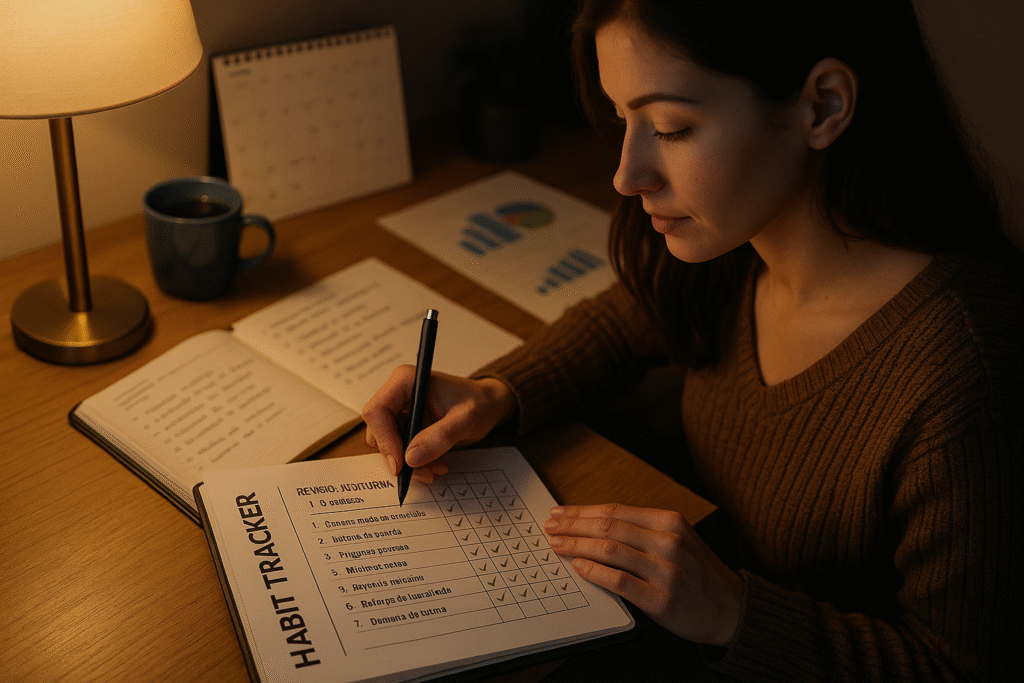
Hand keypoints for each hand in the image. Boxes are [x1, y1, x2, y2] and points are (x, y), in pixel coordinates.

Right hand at [362, 367, 516, 481]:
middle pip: (378, 430)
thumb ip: (439, 437)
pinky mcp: (404, 425)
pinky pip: (398, 449)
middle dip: (399, 456)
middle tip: (424, 472)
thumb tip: (410, 458)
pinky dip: (414, 462)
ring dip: (408, 463)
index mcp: (406, 381)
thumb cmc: (479, 403)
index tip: (401, 465)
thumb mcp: (465, 420)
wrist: (488, 405)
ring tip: (436, 468)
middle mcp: (397, 393)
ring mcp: (399, 410)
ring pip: (386, 444)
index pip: (377, 411)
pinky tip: (435, 464)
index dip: (385, 439)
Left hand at [544, 503, 742, 645]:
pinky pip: (619, 581)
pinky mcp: (661, 599)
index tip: (561, 513)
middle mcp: (668, 542)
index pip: (615, 511)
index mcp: (669, 522)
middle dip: (573, 525)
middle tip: (551, 527)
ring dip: (577, 546)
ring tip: (558, 545)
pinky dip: (595, 572)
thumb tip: (594, 523)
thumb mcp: (677, 539)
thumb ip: (642, 530)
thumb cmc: (697, 573)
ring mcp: (665, 570)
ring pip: (610, 550)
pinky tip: (579, 567)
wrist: (730, 608)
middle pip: (608, 527)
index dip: (583, 511)